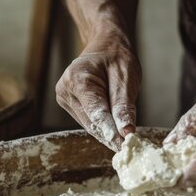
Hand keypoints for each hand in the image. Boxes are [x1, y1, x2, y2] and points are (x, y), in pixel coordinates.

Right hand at [56, 32, 140, 150]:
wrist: (105, 45)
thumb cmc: (117, 57)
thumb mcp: (125, 77)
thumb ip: (123, 106)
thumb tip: (126, 131)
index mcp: (76, 79)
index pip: (95, 112)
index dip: (110, 131)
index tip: (124, 145)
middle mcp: (65, 91)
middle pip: (92, 122)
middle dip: (111, 136)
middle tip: (130, 149)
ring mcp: (65, 99)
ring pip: (90, 125)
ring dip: (108, 134)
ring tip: (126, 144)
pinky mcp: (70, 105)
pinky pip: (89, 121)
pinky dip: (104, 127)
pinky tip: (117, 133)